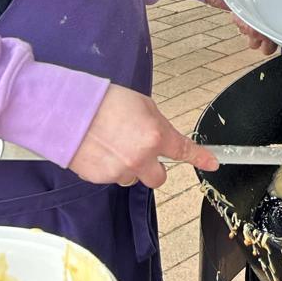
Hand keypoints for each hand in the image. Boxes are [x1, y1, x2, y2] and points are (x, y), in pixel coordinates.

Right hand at [69, 84, 219, 187]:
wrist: (68, 110)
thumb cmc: (104, 101)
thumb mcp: (142, 105)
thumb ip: (156, 125)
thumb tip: (160, 137)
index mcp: (155, 136)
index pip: (184, 151)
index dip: (201, 158)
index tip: (213, 163)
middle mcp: (141, 158)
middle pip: (158, 178)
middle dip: (152, 168)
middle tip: (139, 151)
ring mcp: (120, 171)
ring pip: (132, 177)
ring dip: (127, 166)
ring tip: (111, 144)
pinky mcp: (100, 179)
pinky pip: (111, 177)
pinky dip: (108, 167)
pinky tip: (99, 149)